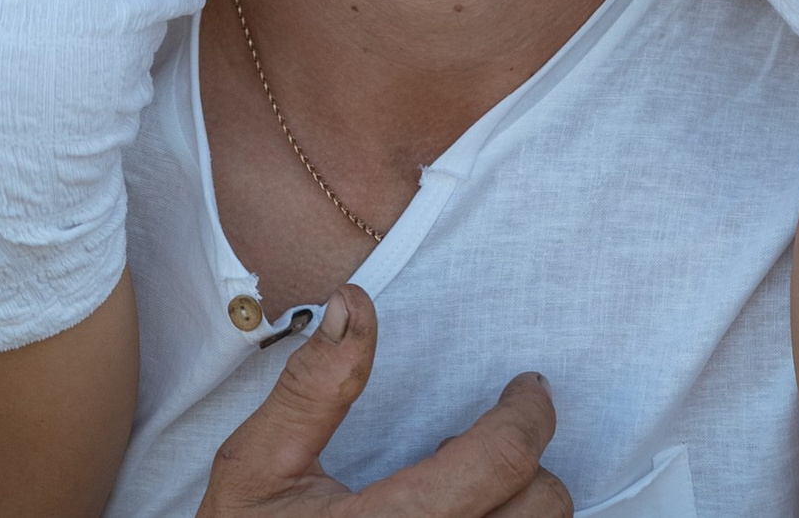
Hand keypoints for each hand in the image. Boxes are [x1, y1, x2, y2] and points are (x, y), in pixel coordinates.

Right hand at [197, 288, 568, 517]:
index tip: (527, 387)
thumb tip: (354, 302)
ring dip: (517, 510)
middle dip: (525, 465)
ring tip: (460, 495)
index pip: (501, 463)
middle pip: (543, 510)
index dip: (528, 413)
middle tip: (470, 448)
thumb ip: (310, 390)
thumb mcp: (254, 470)